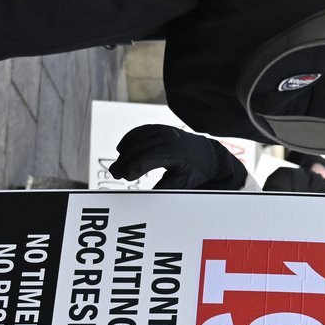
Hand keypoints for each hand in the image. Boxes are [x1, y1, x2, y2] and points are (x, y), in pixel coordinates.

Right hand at [108, 125, 247, 189]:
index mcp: (176, 153)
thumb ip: (165, 188)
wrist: (208, 155)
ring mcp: (164, 131)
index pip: (151, 157)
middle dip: (125, 161)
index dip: (136, 166)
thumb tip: (147, 196)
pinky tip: (121, 150)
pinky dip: (128, 139)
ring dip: (124, 152)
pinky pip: (140, 131)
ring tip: (117, 167)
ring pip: (138, 139)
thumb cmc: (194, 172)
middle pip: (140, 148)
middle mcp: (169, 139)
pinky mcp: (159, 128)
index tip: (126, 176)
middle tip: (116, 174)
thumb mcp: (183, 183)